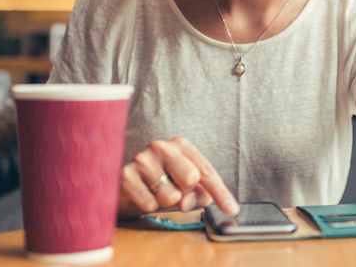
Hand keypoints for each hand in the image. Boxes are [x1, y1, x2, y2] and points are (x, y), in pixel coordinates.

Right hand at [118, 136, 238, 218]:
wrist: (123, 188)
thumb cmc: (161, 184)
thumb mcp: (186, 188)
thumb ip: (198, 194)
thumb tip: (191, 202)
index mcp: (181, 145)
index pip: (207, 172)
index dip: (221, 193)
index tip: (232, 210)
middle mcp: (161, 146)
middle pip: (191, 178)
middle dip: (187, 193)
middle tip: (176, 194)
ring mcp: (142, 159)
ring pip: (171, 195)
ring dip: (166, 202)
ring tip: (156, 193)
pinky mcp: (126, 176)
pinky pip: (150, 204)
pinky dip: (149, 206)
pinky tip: (143, 196)